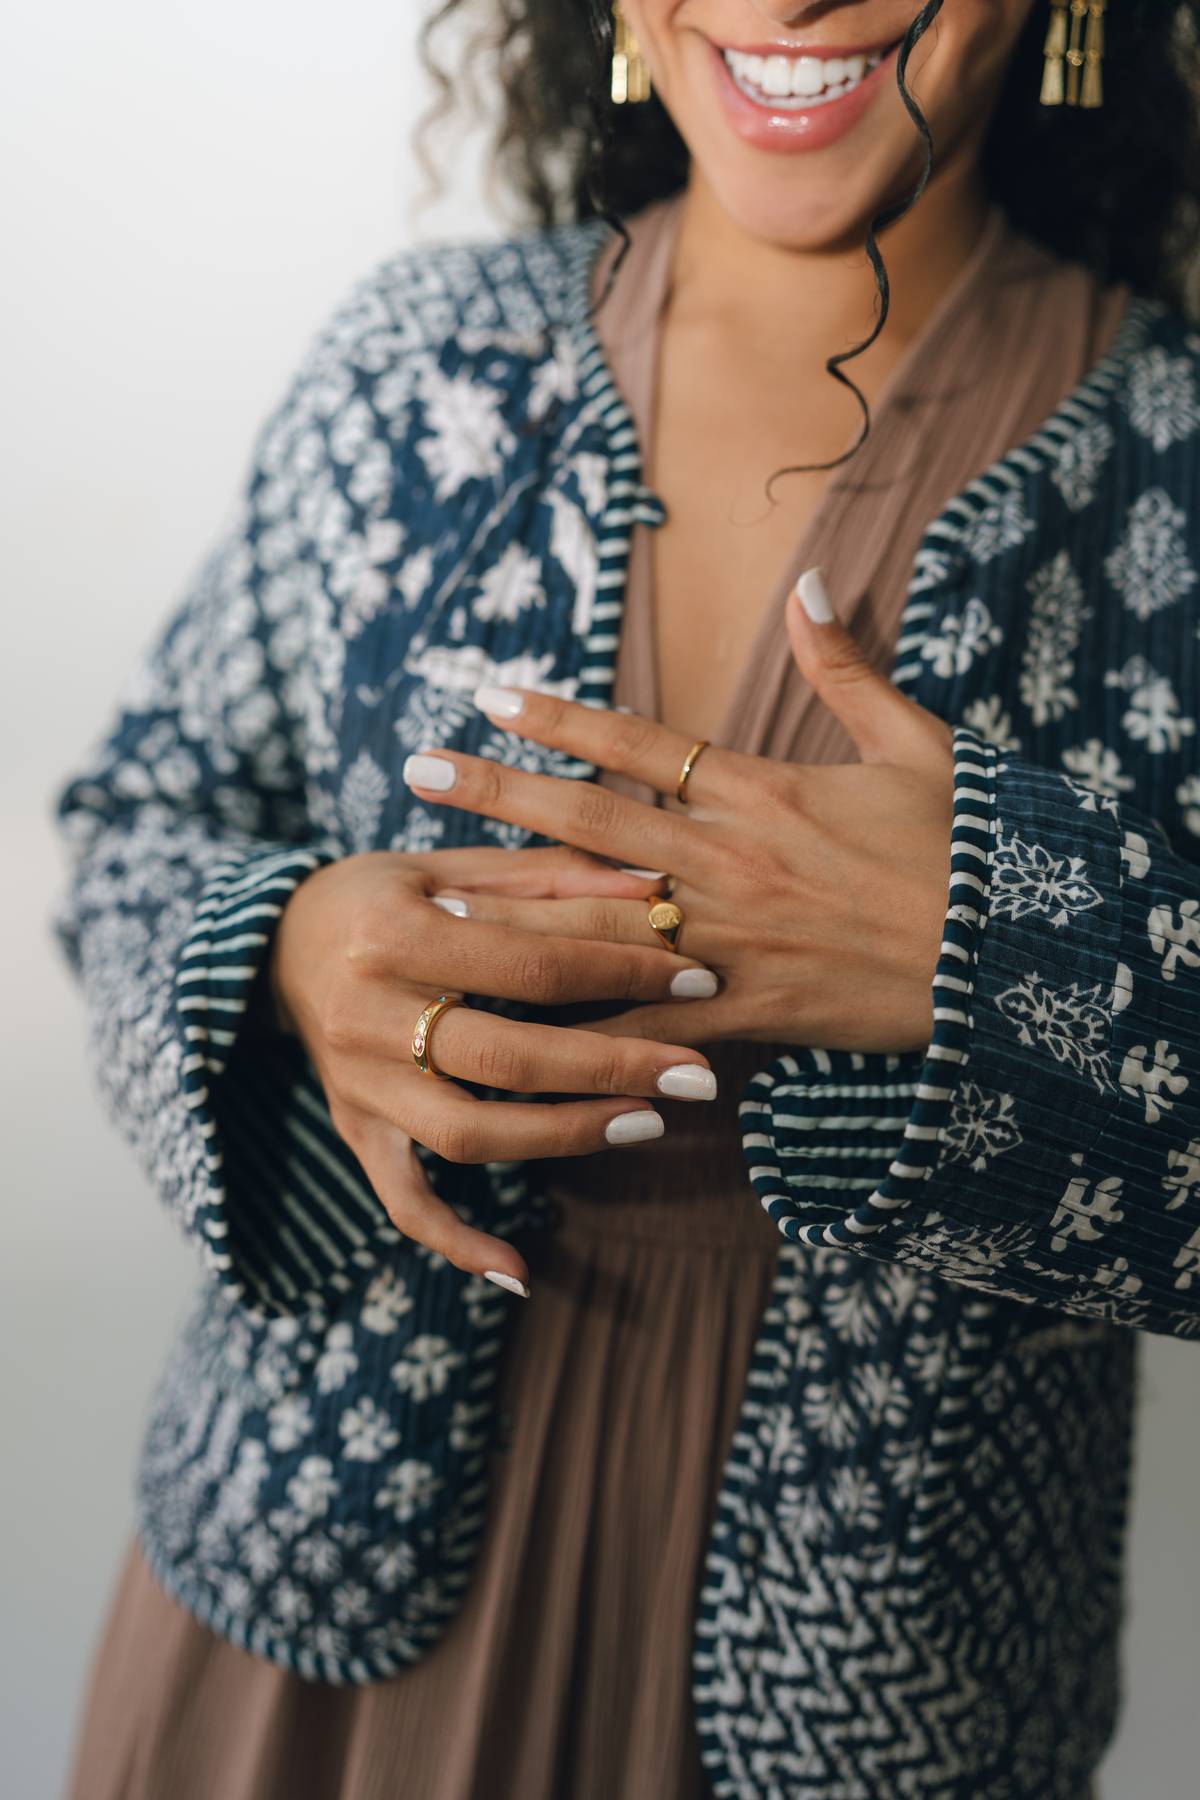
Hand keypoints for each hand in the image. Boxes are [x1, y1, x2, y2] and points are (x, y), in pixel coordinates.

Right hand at [268, 845, 718, 1291]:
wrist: (275, 945)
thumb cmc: (383, 895)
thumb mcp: (453, 865)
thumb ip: (551, 877)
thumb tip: (655, 887)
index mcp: (394, 934)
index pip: (530, 962)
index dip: (622, 971)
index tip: (699, 978)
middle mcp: (367, 1015)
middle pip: (507, 1056)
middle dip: (614, 1065)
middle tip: (698, 1071)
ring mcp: (359, 1083)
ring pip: (468, 1133)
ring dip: (564, 1137)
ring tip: (648, 1123)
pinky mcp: (355, 1129)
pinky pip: (403, 1201)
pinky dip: (457, 1242)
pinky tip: (520, 1271)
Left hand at [402, 569, 954, 1058]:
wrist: (1011, 961)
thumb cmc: (964, 849)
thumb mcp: (917, 745)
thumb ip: (847, 668)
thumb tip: (811, 583)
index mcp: (762, 790)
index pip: (638, 743)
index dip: (557, 717)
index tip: (486, 693)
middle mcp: (731, 859)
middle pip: (591, 820)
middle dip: (498, 796)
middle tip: (415, 772)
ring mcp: (732, 937)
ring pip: (599, 919)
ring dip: (511, 906)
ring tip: (430, 893)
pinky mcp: (746, 1010)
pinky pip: (650, 1019)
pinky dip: (588, 1025)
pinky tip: (522, 1025)